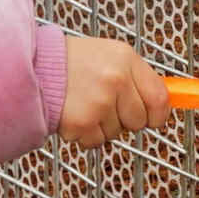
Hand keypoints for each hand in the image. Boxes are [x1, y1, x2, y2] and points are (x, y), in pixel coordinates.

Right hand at [59, 35, 173, 148]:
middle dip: (124, 119)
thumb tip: (163, 104)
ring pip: (116, 133)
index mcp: (126, 60)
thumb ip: (136, 77)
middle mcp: (116, 79)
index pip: (160, 98)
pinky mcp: (82, 122)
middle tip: (104, 103)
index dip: (158, 115)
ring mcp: (99, 102)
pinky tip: (74, 113)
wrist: (35, 65)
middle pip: (139, 121)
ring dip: (101, 126)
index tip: (153, 119)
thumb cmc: (73, 62)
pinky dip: (84, 134)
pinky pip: (95, 141)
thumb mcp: (110, 56)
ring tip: (84, 103)